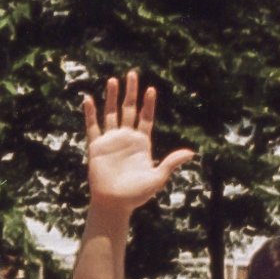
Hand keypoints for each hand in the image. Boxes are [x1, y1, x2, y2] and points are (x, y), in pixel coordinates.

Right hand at [83, 70, 193, 215]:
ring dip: (111, 97)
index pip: (146, 118)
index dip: (148, 104)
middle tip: (132, 74)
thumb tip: (191, 153)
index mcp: (142, 144)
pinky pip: (92, 127)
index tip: (151, 89)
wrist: (114, 204)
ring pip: (110, 113)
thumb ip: (171, 162)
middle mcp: (126, 138)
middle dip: (130, 92)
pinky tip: (88, 99)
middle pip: (128, 110)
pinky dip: (90, 113)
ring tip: (113, 80)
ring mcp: (111, 141)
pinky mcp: (96, 147)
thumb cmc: (136, 194)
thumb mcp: (157, 177)